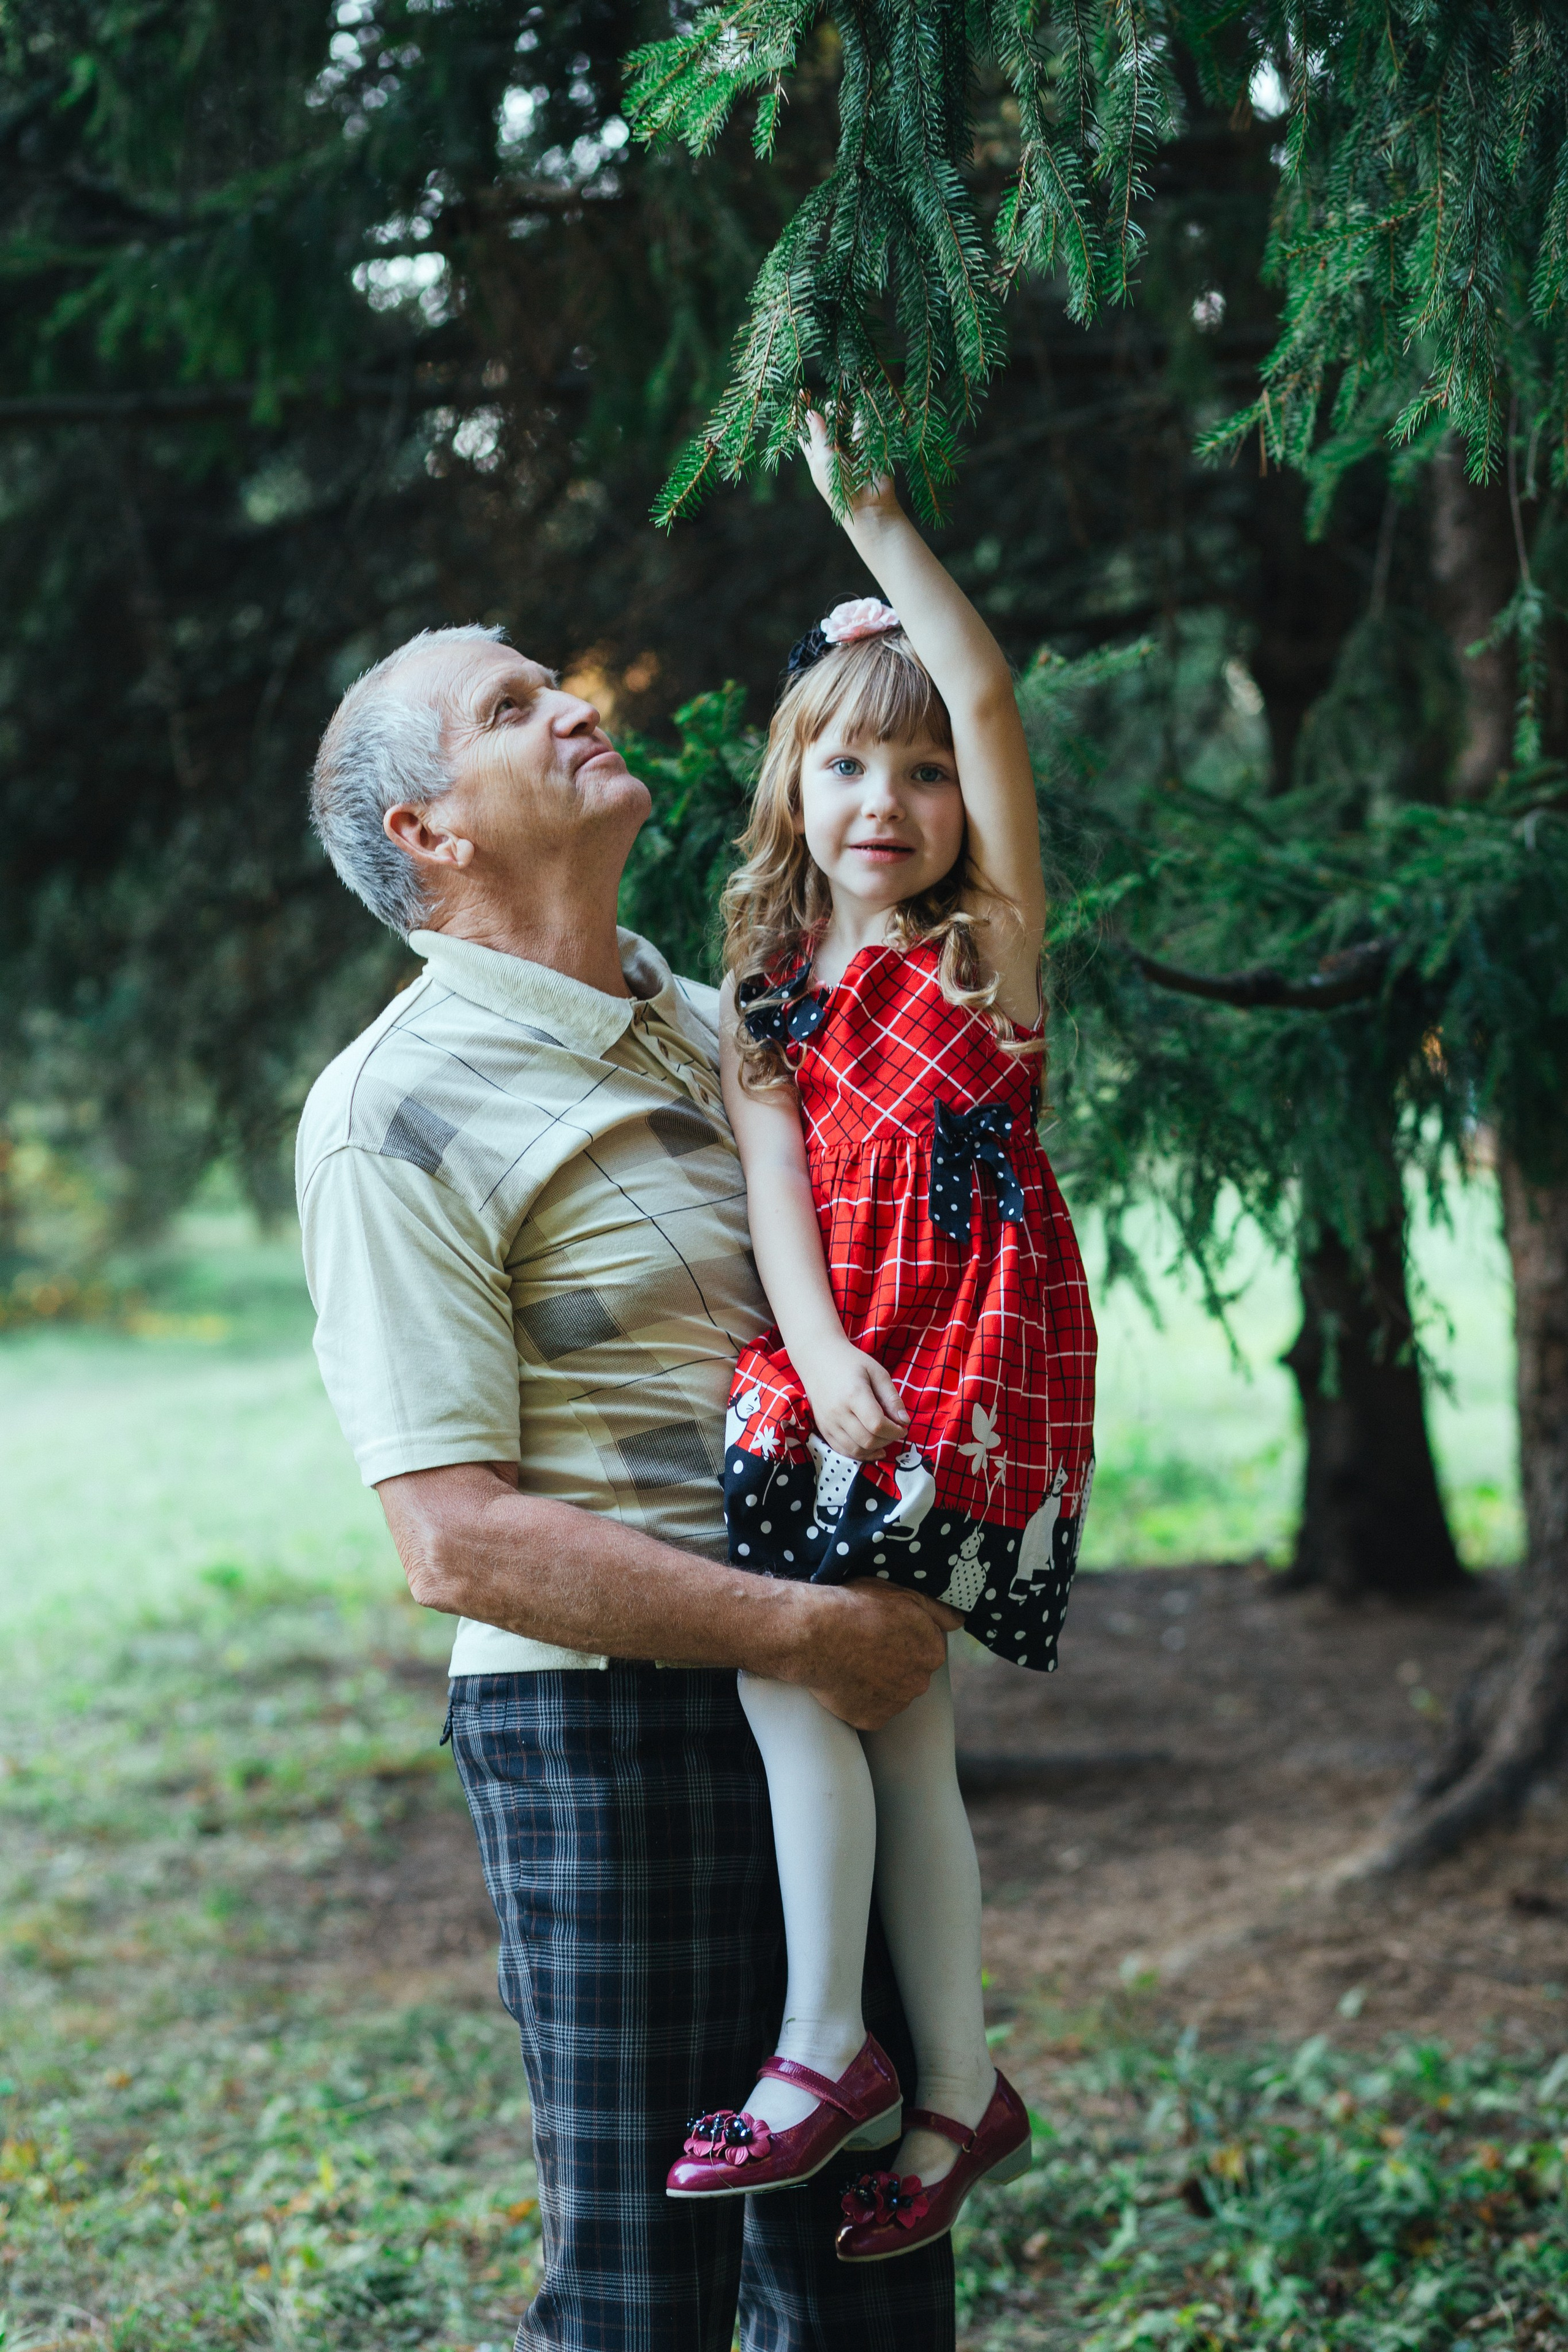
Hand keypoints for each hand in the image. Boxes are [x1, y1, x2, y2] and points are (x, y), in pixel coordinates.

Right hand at [789, 1580, 953, 1728]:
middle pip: (910, 1672)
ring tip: (850, 1660)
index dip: (904, 1636)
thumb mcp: (904, 1593)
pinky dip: (860, 1698)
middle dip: (893, 1661)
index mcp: (933, 1651)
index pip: (926, 1647)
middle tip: (865, 1644)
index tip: (883, 1628)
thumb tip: (960, 1621)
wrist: (816, 1635)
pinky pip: (870, 1709)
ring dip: (877, 1681)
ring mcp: (897, 1703)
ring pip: (892, 1692)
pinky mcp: (873, 1719)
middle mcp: (921, 1681)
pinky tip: (844, 1680)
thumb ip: (939, 1611)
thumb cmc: (857, 1607)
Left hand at [802, 409, 899, 524]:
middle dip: (830, 412)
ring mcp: (852, 449)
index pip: (808, 431)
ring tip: (846, 419)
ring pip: (847, 422)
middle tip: (831, 405)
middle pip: (829, 423)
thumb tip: (810, 412)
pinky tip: (859, 438)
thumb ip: (818, 434)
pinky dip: (861, 428)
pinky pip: (864, 428)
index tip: (802, 393)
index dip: (804, 414)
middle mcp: (834, 451)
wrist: (868, 505)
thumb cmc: (838, 486)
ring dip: (846, 418)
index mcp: (817, 456)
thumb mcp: (822, 458)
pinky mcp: (869, 447)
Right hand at [802, 1340, 909, 1459]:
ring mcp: (828, 1422)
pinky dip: (859, 1453)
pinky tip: (871, 1448)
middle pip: (868, 1440)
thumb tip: (905, 1421)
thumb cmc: (850, 1362)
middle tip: (895, 1431)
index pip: (877, 1425)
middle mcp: (838, 1412)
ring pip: (855, 1450)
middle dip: (888, 1440)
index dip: (895, 1431)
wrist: (817, 1359)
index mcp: (853, 1394)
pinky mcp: (822, 1428)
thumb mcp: (877, 1372)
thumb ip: (892, 1398)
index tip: (903, 1427)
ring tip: (884, 1438)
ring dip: (875, 1449)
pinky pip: (842, 1450)